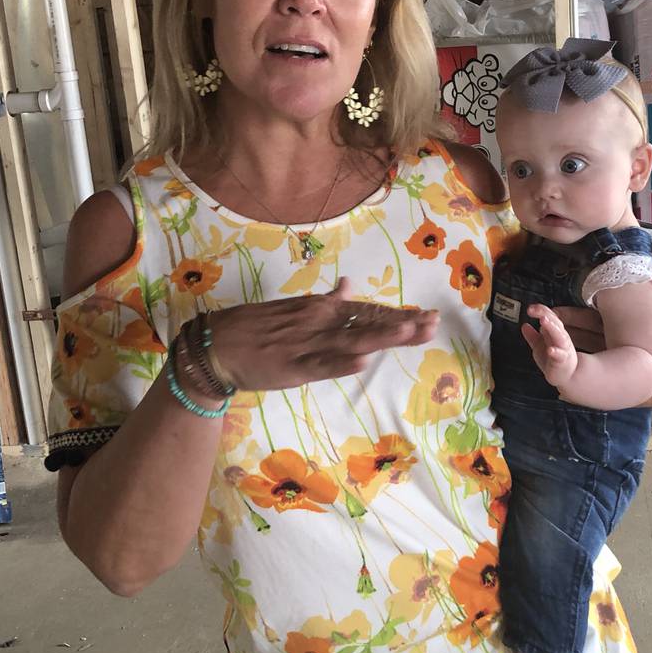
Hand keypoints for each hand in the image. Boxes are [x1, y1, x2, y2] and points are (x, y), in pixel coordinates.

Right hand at [202, 279, 438, 391]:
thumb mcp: (295, 308)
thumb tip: (349, 285)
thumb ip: (326, 300)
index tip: (426, 316)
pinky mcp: (293, 367)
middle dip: (402, 325)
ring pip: (351, 340)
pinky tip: (362, 361)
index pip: (367, 311)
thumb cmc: (257, 328)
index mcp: (321, 309)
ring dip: (381, 336)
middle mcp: (319, 322)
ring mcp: (307, 344)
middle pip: (367, 323)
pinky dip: (342, 362)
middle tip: (433, 323)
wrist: (218, 345)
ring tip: (410, 333)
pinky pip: (322, 365)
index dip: (398, 314)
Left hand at [521, 304, 577, 389]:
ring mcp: (563, 349)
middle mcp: (560, 337)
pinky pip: (560, 355)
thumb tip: (524, 325)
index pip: (549, 317)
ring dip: (552, 327)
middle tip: (536, 311)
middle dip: (547, 315)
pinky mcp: (563, 361)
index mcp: (555, 332)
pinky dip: (556, 352)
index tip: (530, 309)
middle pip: (555, 322)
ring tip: (544, 321)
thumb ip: (531, 335)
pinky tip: (550, 350)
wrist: (561, 375)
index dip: (541, 310)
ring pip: (560, 335)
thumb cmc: (551, 359)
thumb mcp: (539, 345)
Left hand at [553, 235, 651, 405]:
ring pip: (582, 360)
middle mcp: (620, 350)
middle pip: (581, 342)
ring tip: (537, 343)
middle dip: (558, 334)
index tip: (552, 311)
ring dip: (560, 352)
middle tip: (537, 325)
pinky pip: (589, 377)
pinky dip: (571, 372)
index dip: (570, 317)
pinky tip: (552, 368)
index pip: (593, 323)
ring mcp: (617, 369)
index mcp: (631, 331)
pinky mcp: (616, 385)